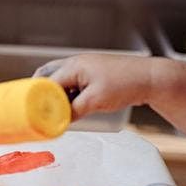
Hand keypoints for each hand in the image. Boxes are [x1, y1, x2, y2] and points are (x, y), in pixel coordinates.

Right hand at [34, 53, 159, 119]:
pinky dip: (68, 91)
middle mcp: (76, 63)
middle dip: (41, 91)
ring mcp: (86, 66)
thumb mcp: (96, 102)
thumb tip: (60, 121)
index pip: (46, 82)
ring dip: (56, 92)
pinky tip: (72, 103)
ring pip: (61, 78)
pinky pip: (74, 81)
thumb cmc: (126, 85)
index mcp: (73, 66)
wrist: (152, 78)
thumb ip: (74, 111)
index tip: (34, 112)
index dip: (38, 98)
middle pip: (49, 75)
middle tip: (37, 107)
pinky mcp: (94, 72)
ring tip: (55, 109)